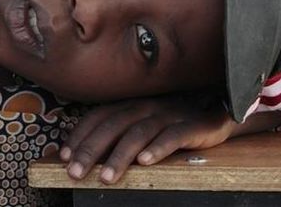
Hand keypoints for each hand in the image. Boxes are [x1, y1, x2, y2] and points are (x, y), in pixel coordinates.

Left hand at [59, 95, 235, 183]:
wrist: (217, 113)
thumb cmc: (173, 121)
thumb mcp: (144, 122)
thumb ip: (118, 131)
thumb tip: (83, 151)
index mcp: (132, 105)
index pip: (100, 116)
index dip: (80, 135)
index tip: (63, 156)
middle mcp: (147, 107)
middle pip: (114, 125)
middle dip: (91, 149)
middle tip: (75, 172)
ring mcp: (169, 115)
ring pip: (139, 133)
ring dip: (120, 155)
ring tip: (106, 177)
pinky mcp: (191, 127)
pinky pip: (172, 137)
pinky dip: (158, 148)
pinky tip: (145, 162)